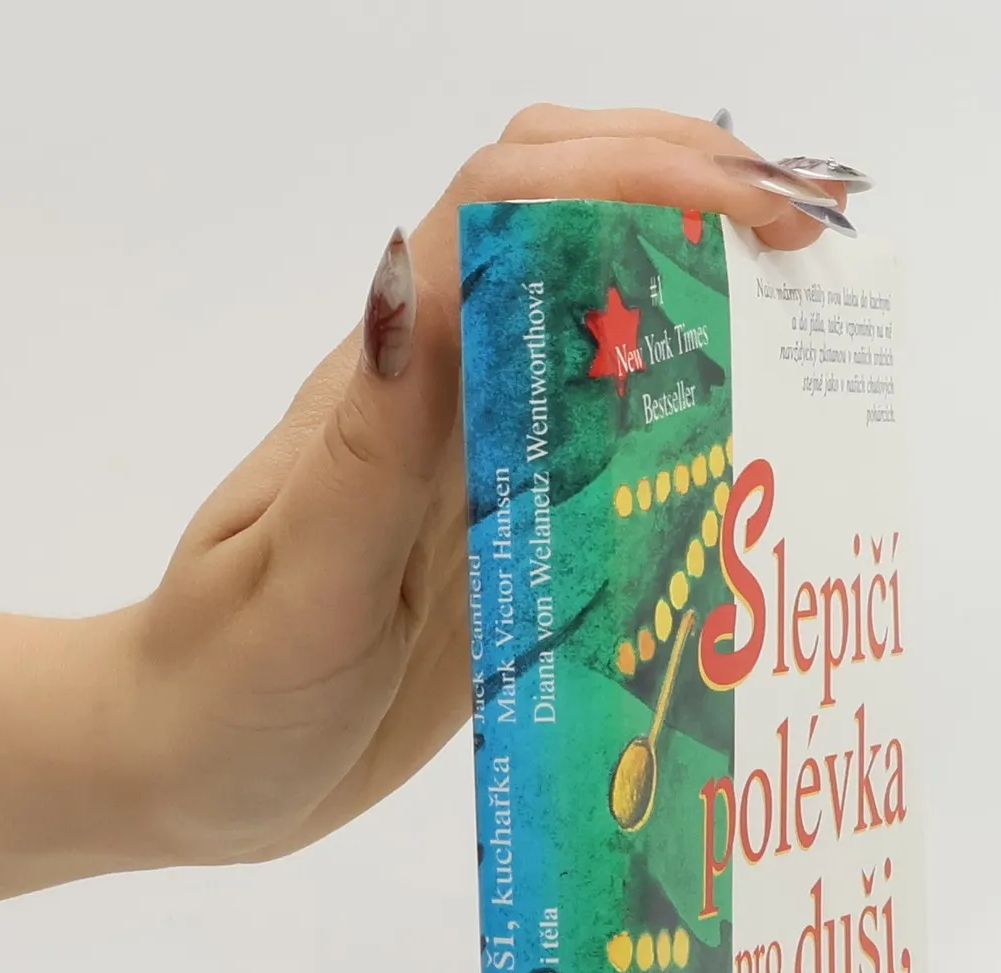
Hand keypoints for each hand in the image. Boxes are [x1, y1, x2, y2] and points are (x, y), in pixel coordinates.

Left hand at [121, 106, 860, 866]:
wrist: (187, 769)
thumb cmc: (225, 692)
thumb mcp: (298, 590)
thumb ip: (365, 454)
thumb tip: (412, 285)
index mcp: (390, 394)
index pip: (507, 215)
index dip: (633, 175)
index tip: (753, 215)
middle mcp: (443, 401)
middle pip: (558, 222)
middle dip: (686, 188)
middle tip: (811, 240)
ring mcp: (478, 462)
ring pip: (593, 321)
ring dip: (698, 279)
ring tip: (814, 309)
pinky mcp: (508, 532)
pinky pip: (604, 440)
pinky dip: (687, 402)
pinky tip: (755, 436)